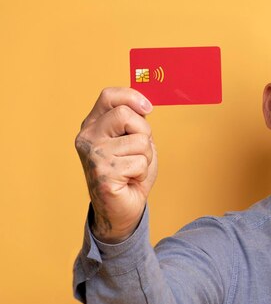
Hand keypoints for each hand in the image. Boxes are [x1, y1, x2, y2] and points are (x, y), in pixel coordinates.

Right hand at [75, 88, 156, 242]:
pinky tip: (130, 180)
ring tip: (134, 168)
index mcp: (93, 125)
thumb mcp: (135, 140)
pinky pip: (139, 162)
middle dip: (144, 132)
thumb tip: (144, 105)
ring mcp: (93, 155)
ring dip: (145, 156)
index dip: (132, 97)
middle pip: (125, 114)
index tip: (148, 108)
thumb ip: (135, 121)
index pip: (109, 96)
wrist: (123, 207)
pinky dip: (142, 172)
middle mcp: (87, 137)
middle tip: (140, 150)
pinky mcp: (103, 173)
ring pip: (138, 140)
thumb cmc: (131, 172)